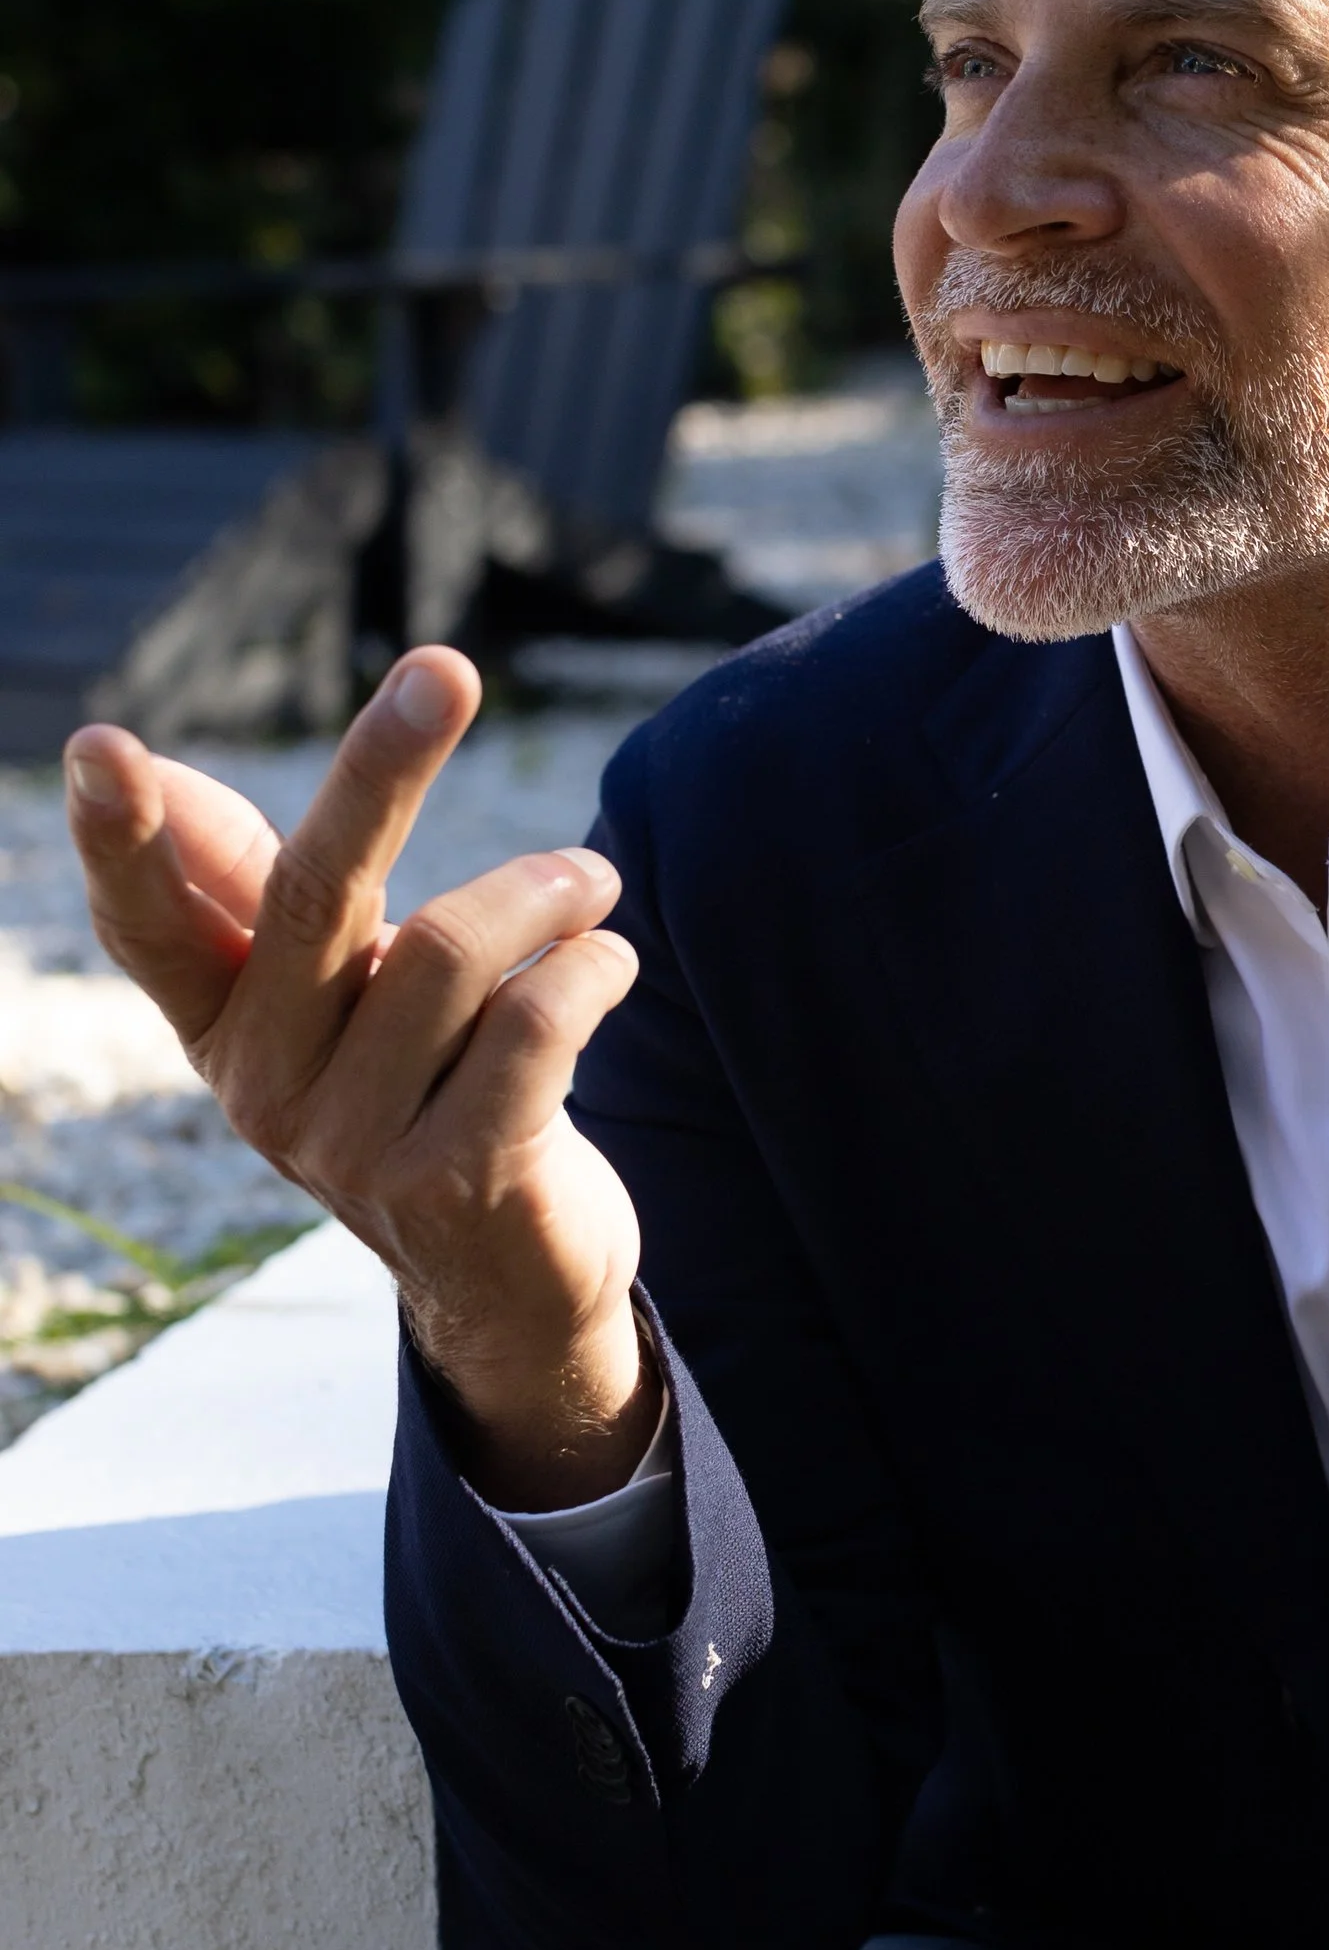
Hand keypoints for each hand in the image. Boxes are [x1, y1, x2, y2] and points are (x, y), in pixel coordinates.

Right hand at [64, 649, 652, 1504]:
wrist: (510, 1277)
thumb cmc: (418, 1090)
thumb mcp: (328, 1000)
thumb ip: (258, 888)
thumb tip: (158, 770)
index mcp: (218, 1025)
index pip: (149, 922)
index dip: (124, 838)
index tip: (99, 743)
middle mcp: (263, 1087)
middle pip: (317, 894)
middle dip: (384, 769)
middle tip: (447, 672)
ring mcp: (354, 1144)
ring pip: (453, 948)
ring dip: (546, 894)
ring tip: (591, 887)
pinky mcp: (457, 1179)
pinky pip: (535, 1023)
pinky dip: (591, 969)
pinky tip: (609, 964)